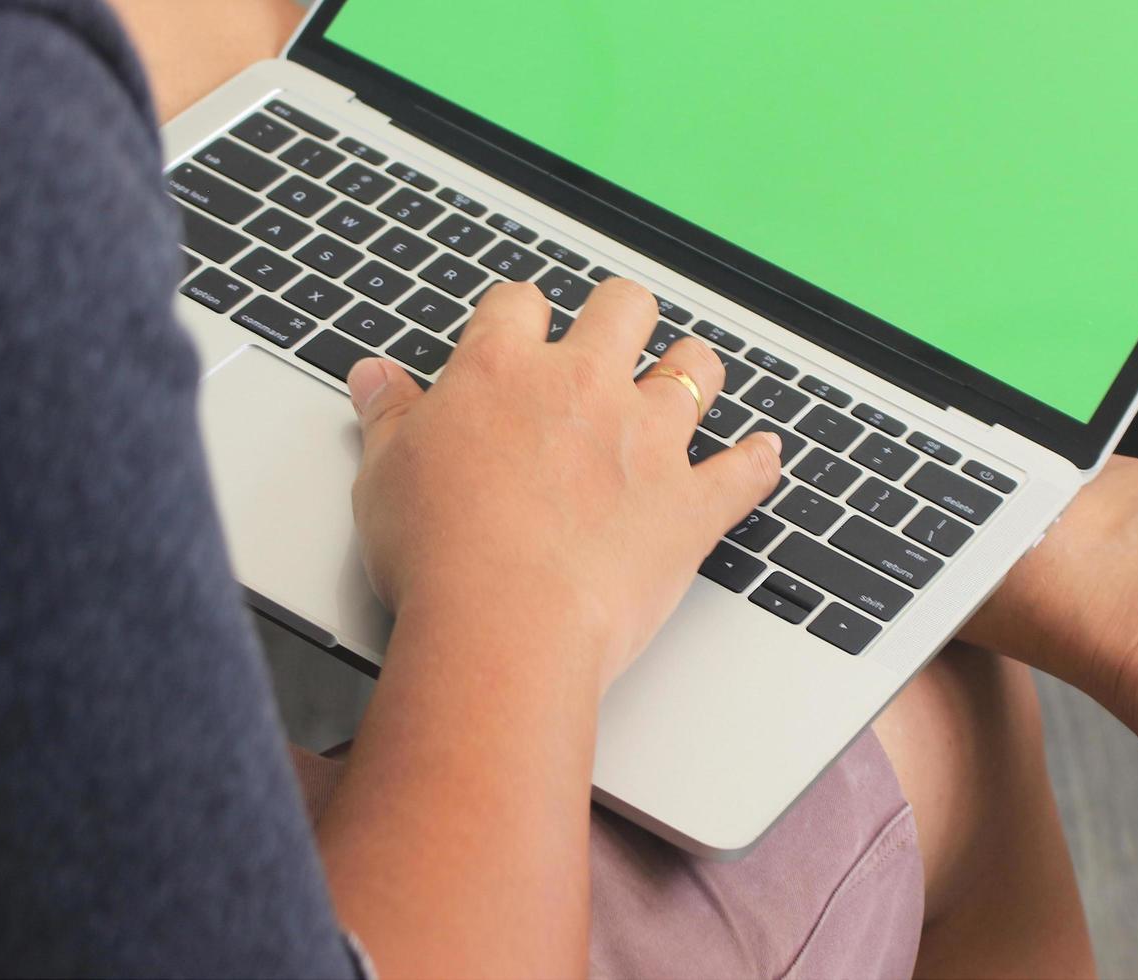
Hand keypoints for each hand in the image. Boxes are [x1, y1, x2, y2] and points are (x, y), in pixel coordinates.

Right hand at [342, 279, 782, 691]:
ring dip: (696, 369)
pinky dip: (758, 462)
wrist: (504, 624)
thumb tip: (374, 375)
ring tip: (691, 378)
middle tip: (614, 338)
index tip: (519, 332)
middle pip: (623, 308)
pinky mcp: (691, 503)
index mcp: (503, 371)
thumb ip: (389, 417)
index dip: (520, 316)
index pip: (518, 305)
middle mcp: (585, 388)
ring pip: (697, 368)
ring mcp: (648, 441)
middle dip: (620, 316)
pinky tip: (764, 453)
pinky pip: (745, 470)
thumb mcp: (384, 475)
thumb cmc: (438, 555)